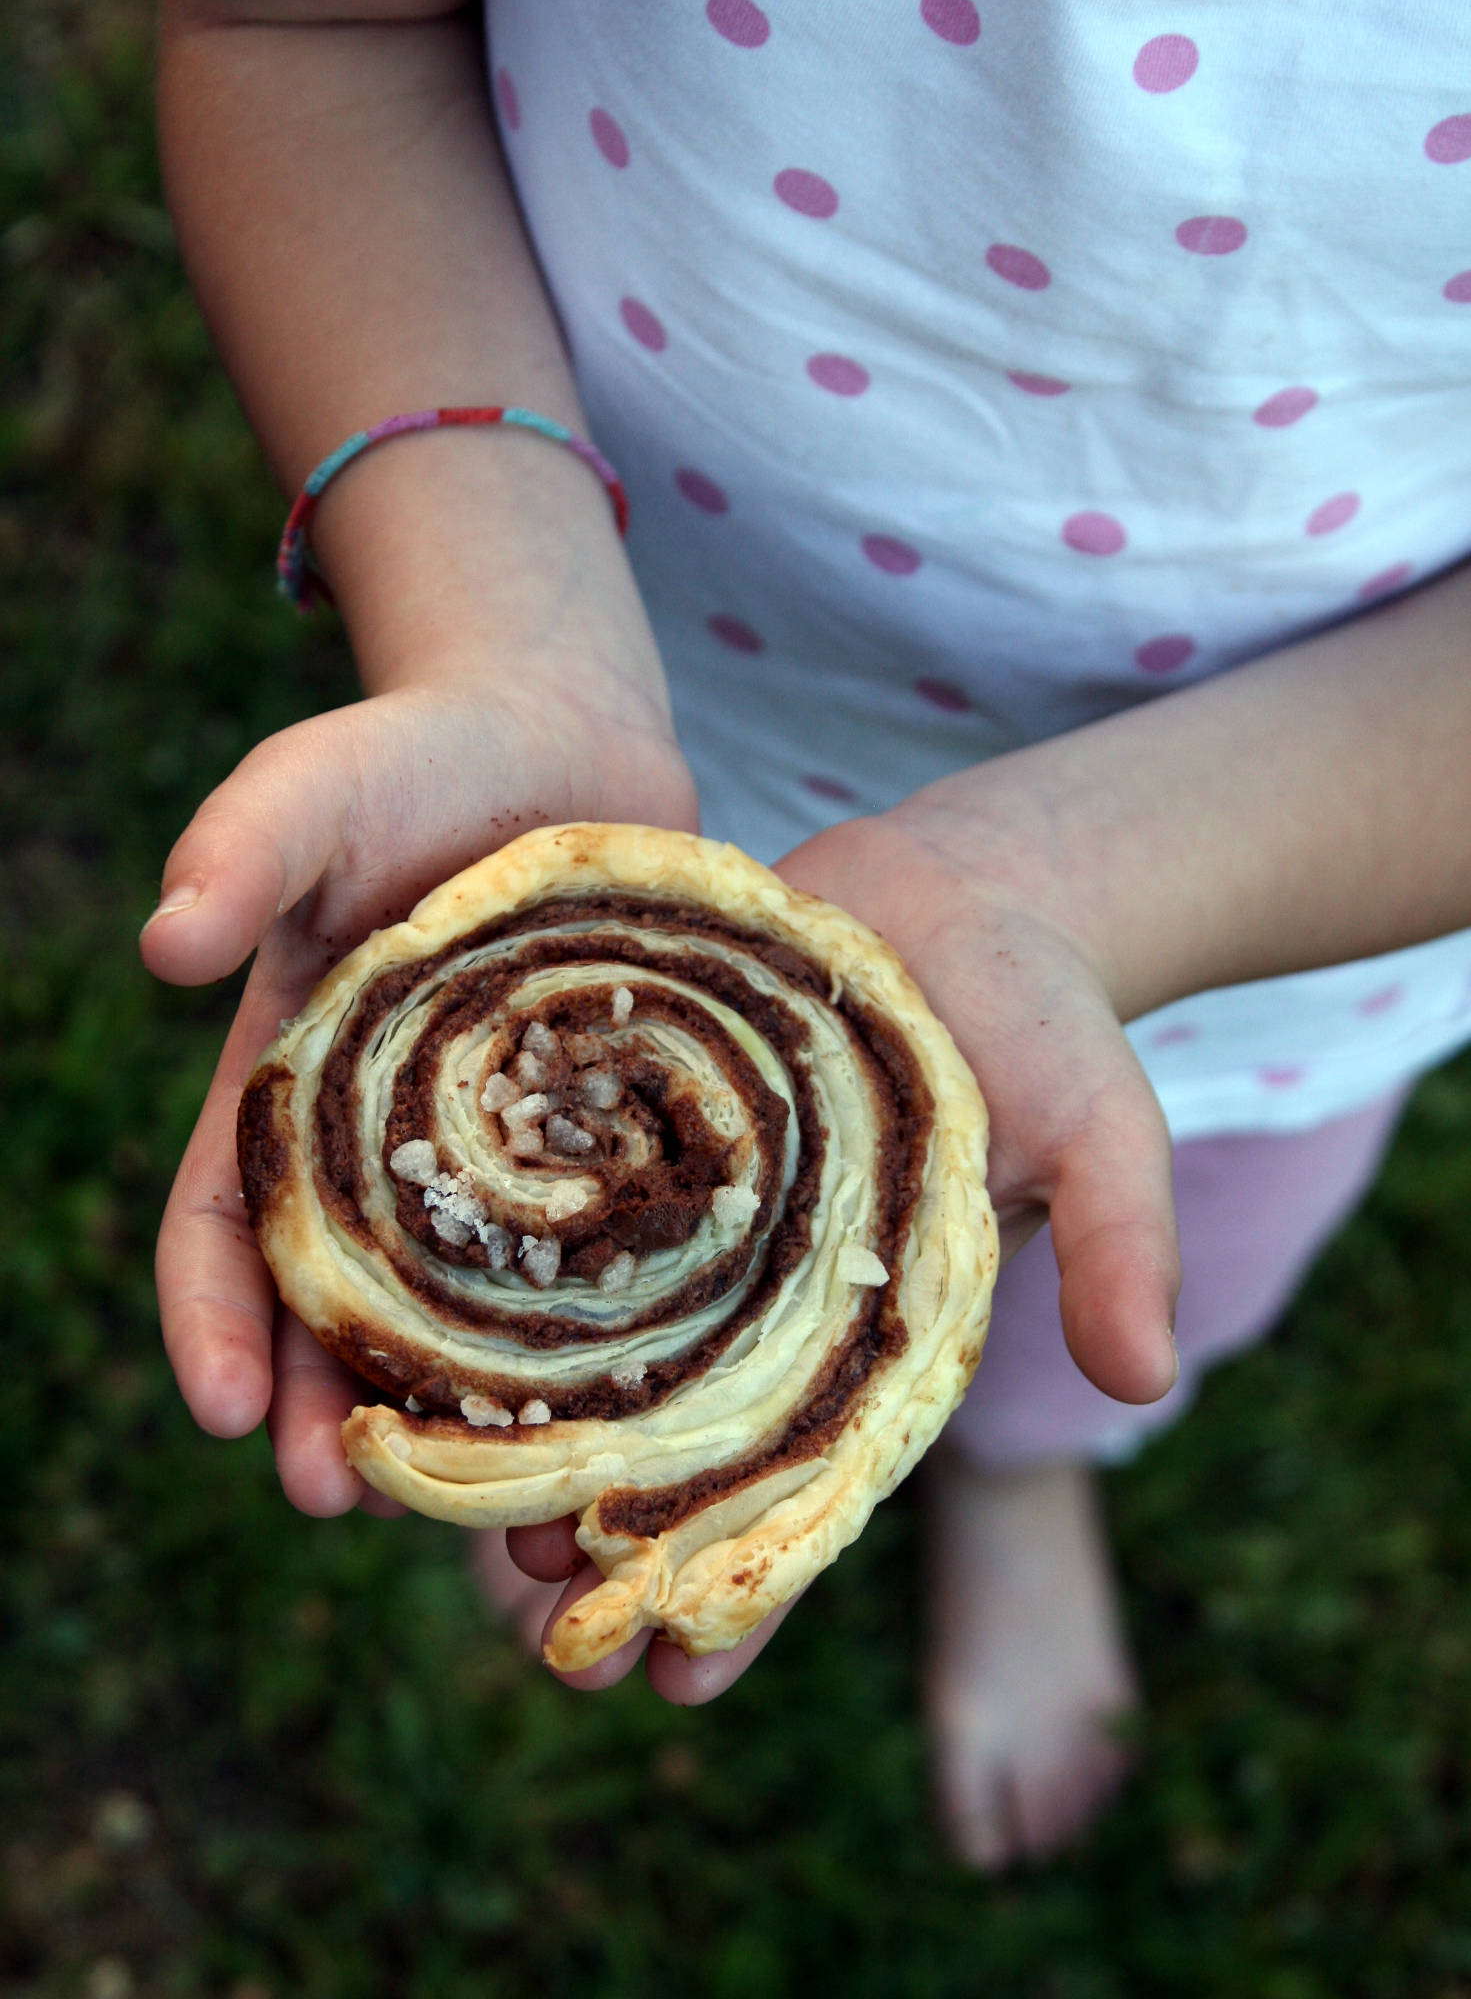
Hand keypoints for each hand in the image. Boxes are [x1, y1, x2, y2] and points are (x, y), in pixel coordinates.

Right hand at [141, 662, 696, 1518]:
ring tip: (483, 1496)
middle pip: (340, 1308)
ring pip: (472, 1312)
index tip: (224, 1416)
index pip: (224, 1226)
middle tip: (348, 1503)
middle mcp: (388, 1147)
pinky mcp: (608, 1138)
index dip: (213, 1322)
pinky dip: (603, 1329)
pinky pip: (602, 1250)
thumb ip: (243, 848)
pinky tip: (634, 1392)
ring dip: (461, 1408)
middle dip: (325, 1411)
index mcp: (290, 1092)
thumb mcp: (318, 786)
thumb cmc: (418, 757)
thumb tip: (165, 944)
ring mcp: (504, 1154)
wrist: (566, 731)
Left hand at [516, 787, 1180, 1708]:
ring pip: (593, 1353)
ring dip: (524, 1433)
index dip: (752, 1595)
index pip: (810, 1496)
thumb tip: (1142, 1379)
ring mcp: (695, 1220)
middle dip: (610, 1542)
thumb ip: (1119, 1241)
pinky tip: (413, 1323)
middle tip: (535, 1629)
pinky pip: (554, 1214)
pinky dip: (493, 1274)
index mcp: (874, 1340)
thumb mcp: (1102, 1125)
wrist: (957, 894)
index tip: (676, 1689)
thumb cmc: (1044, 1017)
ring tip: (439, 1510)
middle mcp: (769, 1300)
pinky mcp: (637, 1134)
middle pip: (679, 1450)